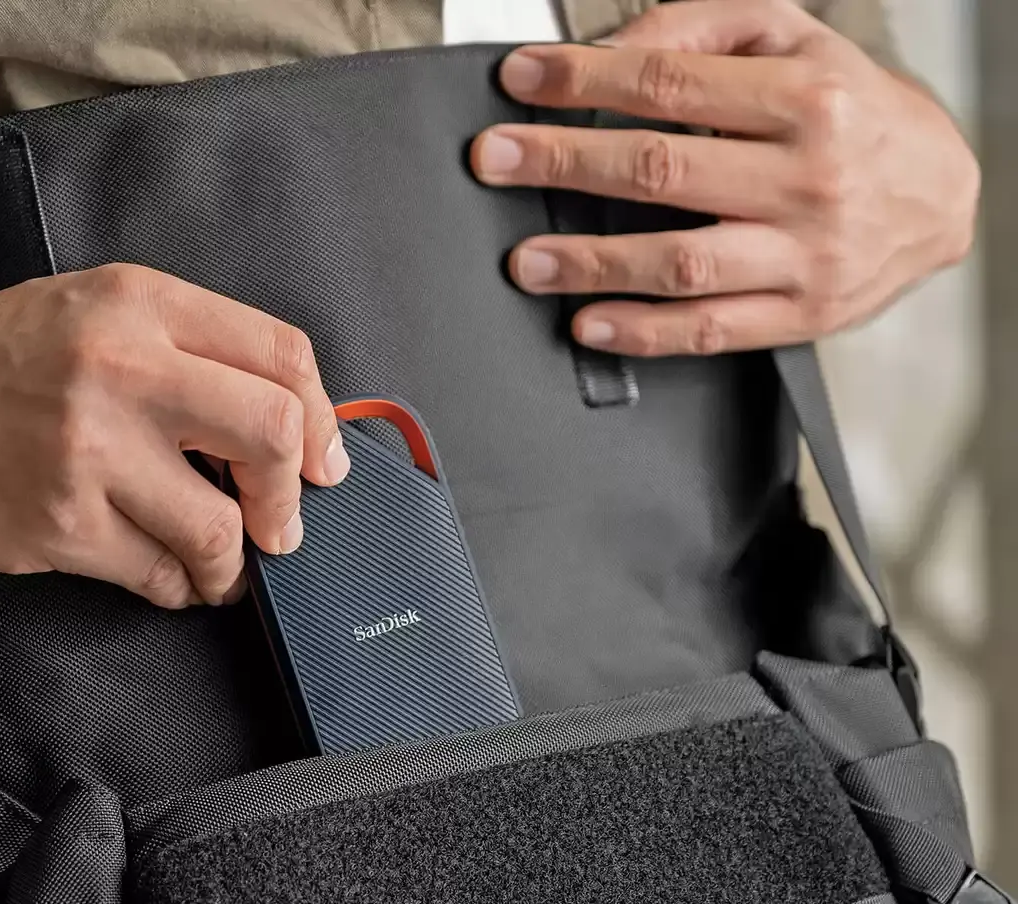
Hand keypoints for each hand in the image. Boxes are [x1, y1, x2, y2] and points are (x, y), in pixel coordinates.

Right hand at [0, 261, 349, 607]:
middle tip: (280, 526)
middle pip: (271, 436)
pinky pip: (158, 576)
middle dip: (290, 500)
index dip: (323, 421)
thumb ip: (188, 352)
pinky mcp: (55, 525)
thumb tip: (284, 428)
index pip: (281, 356)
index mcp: (141, 306)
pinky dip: (177, 587)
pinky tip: (163, 575)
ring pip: (219, 530)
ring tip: (217, 565)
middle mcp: (121, 370)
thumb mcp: (94, 311)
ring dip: (231, 564)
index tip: (323, 464)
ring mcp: (87, 453)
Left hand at [470, 0, 979, 355]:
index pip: (670, 85)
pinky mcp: (800, 314)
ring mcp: (804, 254)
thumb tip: (611, 55)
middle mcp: (807, 177)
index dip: (584, 83)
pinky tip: (588, 322)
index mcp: (804, 98)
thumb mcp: (793, 42)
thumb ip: (700, 33)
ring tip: (528, 260)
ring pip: (680, 262)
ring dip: (592, 263)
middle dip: (564, 164)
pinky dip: (641, 332)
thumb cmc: (854, 115)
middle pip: (662, 171)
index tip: (523, 82)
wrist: (941, 194)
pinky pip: (708, 330)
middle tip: (499, 163)